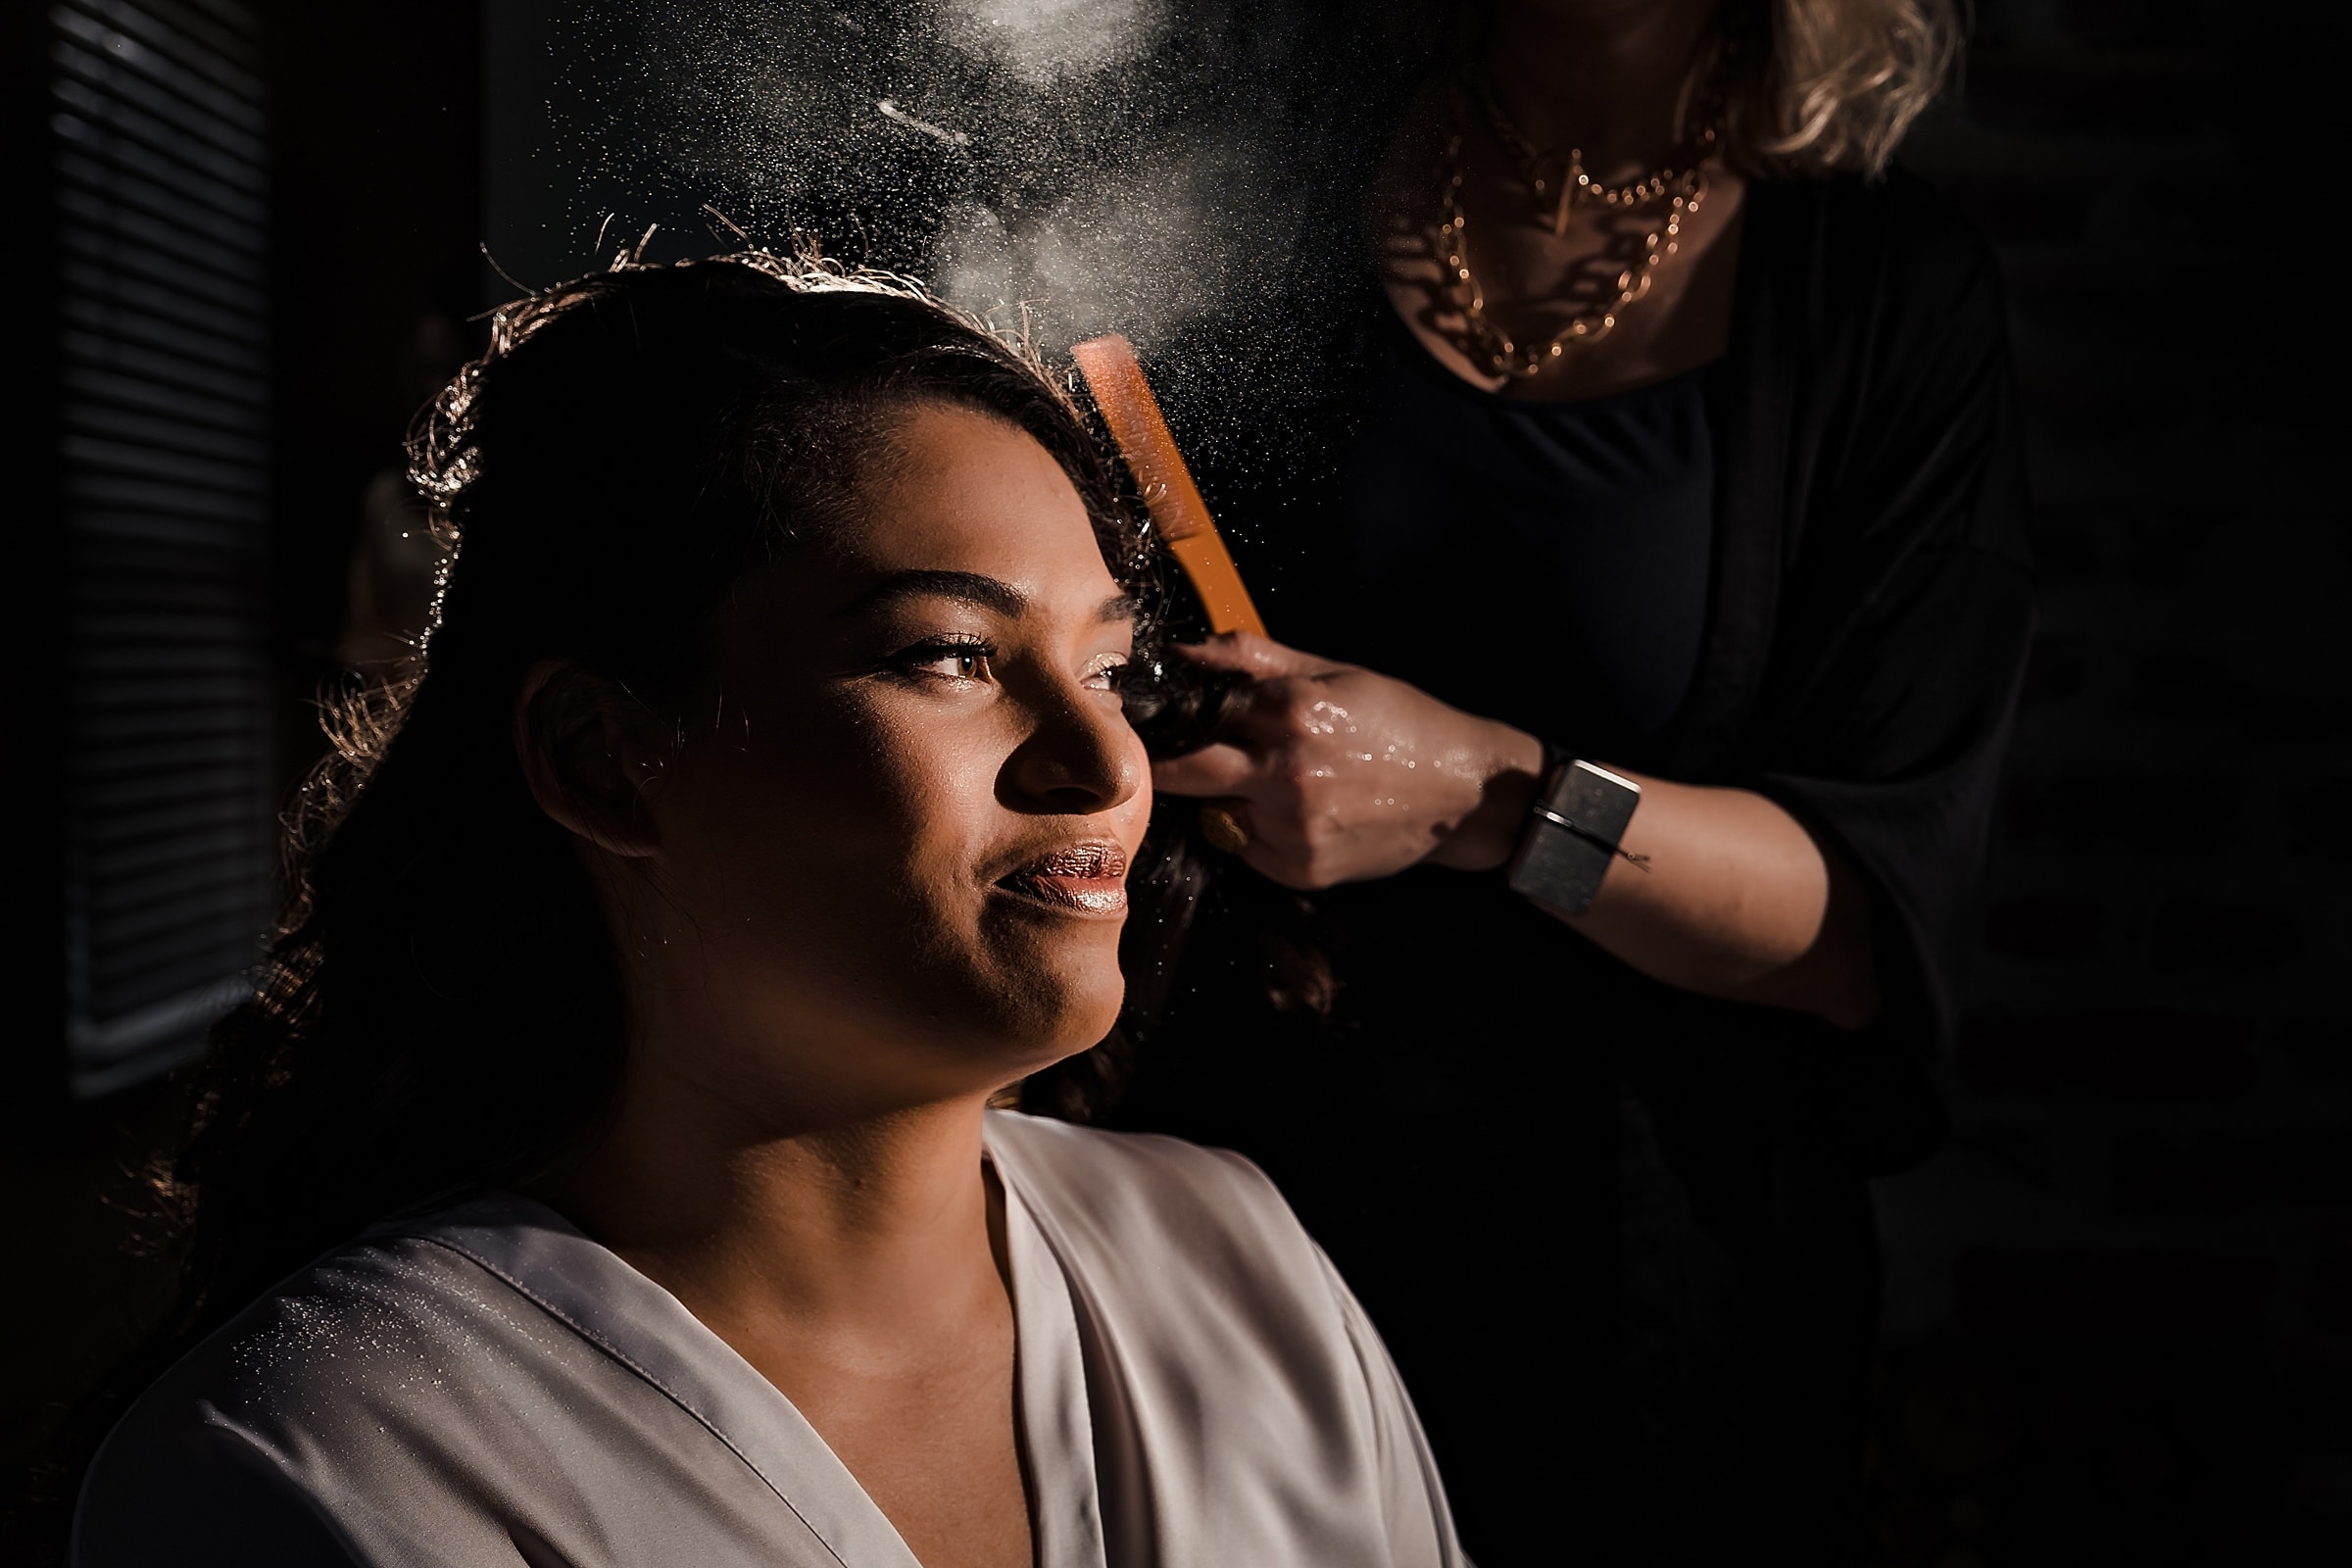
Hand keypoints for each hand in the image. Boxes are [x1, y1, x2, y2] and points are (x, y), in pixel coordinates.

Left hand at [1149, 633, 1545, 889]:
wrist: (1464, 792)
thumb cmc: (1399, 720)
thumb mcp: (1332, 671)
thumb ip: (1251, 657)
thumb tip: (1182, 651)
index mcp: (1293, 710)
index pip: (1196, 711)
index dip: (1173, 714)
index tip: (1156, 718)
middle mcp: (1287, 772)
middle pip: (1184, 773)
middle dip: (1168, 766)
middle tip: (1156, 762)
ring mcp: (1293, 826)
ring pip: (1217, 813)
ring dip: (1227, 799)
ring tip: (1271, 784)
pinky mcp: (1302, 869)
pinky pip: (1248, 849)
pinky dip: (1257, 833)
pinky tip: (1299, 815)